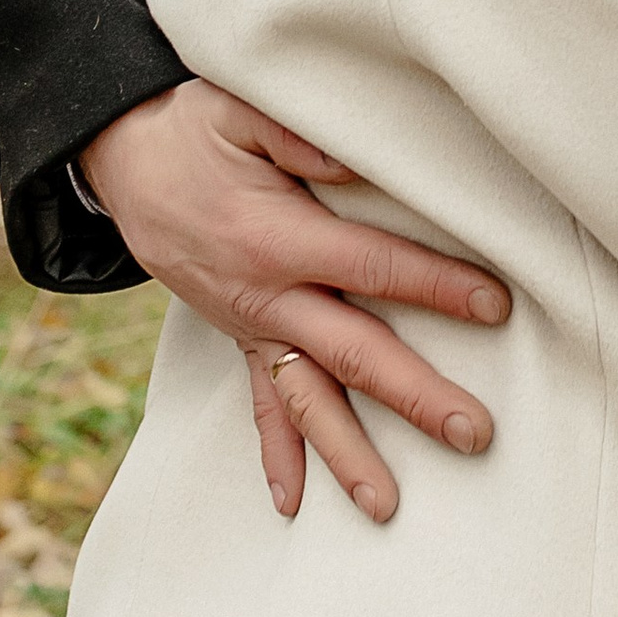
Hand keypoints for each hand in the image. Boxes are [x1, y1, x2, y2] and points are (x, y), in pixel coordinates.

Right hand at [79, 80, 507, 523]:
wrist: (123, 160)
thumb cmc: (196, 127)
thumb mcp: (244, 110)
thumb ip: (303, 136)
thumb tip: (359, 161)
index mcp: (277, 236)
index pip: (372, 266)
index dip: (435, 285)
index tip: (494, 305)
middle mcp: (265, 293)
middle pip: (353, 352)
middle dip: (415, 395)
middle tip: (474, 434)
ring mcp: (250, 322)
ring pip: (308, 398)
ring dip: (348, 452)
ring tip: (387, 506)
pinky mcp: (238, 333)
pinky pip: (258, 400)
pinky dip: (276, 452)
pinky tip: (291, 502)